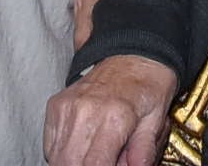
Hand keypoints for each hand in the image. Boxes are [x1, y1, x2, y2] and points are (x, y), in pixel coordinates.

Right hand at [43, 55, 177, 165]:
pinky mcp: (56, 105)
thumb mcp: (156, 119)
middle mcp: (86, 111)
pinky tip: (81, 147)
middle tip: (103, 163)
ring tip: (95, 156)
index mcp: (114, 117)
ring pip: (56, 157)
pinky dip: (62, 153)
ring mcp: (67, 107)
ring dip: (72, 163)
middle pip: (70, 164)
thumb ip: (144, 148)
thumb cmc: (147, 86)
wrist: (132, 54)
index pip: (95, 165)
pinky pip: (50, 144)